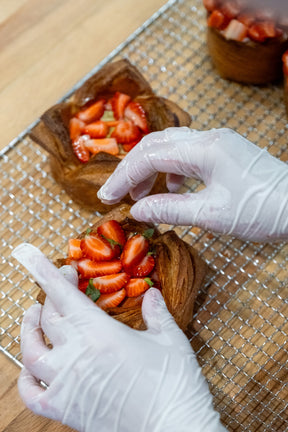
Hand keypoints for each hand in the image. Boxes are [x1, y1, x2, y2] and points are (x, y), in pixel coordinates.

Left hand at [13, 243, 225, 431]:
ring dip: (28, 328)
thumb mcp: (170, 339)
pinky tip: (30, 367)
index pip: (62, 294)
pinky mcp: (65, 410)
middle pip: (48, 317)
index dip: (46, 272)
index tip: (33, 256)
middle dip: (50, 293)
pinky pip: (31, 394)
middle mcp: (76, 355)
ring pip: (31, 351)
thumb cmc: (174, 384)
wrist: (173, 430)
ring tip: (32, 315)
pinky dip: (25, 378)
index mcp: (99, 333)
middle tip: (61, 282)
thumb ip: (156, 312)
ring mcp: (66, 384)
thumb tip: (151, 294)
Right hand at [98, 127, 287, 241]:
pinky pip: (186, 155)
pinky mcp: (223, 154)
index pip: (149, 156)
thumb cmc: (263, 210)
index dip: (123, 177)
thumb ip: (171, 209)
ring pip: (170, 147)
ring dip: (150, 169)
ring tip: (140, 195)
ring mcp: (217, 144)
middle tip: (114, 194)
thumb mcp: (213, 214)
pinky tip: (172, 189)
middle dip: (131, 169)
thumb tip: (137, 210)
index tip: (106, 198)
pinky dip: (170, 171)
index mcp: (204, 149)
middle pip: (156, 145)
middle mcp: (208, 139)